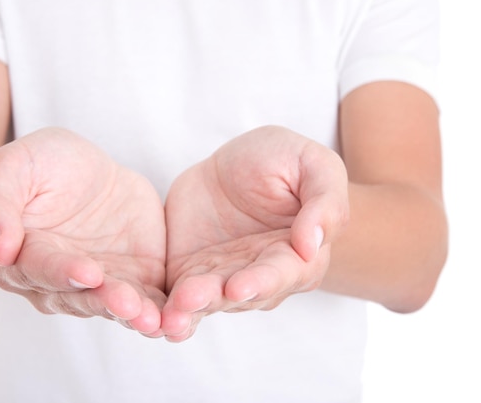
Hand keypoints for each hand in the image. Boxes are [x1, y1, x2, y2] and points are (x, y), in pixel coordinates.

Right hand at [0, 127, 166, 336]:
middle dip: (106, 301)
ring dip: (136, 315)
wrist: (84, 173)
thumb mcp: (13, 168)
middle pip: (83, 297)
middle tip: (127, 304)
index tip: (87, 272)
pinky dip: (165, 312)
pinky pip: (151, 301)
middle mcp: (61, 282)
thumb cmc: (41, 168)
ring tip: (155, 321)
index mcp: (26, 257)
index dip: (63, 271)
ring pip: (118, 306)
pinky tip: (179, 320)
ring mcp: (103, 285)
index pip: (42, 268)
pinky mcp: (138, 281)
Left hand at [161, 126, 348, 340]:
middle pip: (240, 296)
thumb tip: (312, 245)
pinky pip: (179, 298)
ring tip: (170, 314)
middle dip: (216, 299)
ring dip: (189, 310)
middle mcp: (261, 276)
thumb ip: (324, 202)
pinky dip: (169, 310)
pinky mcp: (191, 275)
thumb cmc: (284, 162)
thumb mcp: (313, 165)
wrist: (235, 165)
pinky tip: (157, 319)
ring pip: (208, 301)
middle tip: (192, 299)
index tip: (239, 286)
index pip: (281, 274)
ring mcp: (224, 279)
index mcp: (297, 256)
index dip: (261, 282)